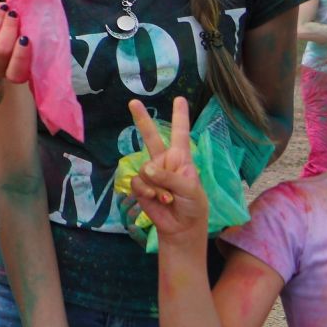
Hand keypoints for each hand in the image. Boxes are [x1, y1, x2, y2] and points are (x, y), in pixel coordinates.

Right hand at [127, 98, 207, 244]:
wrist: (181, 227)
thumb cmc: (193, 206)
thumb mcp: (190, 189)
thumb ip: (170, 177)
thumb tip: (147, 170)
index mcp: (182, 158)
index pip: (181, 133)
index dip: (180, 116)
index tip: (179, 99)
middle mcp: (164, 162)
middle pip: (151, 137)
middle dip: (141, 119)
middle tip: (133, 101)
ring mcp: (151, 173)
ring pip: (145, 169)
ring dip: (156, 185)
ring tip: (168, 198)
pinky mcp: (140, 186)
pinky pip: (137, 182)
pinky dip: (146, 191)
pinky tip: (155, 199)